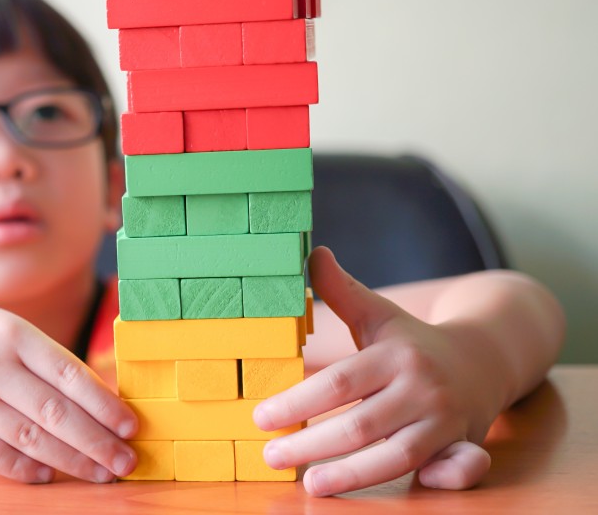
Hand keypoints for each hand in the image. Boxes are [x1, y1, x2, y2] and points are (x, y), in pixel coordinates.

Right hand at [0, 288, 137, 483]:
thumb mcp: (8, 329)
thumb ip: (48, 361)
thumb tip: (102, 402)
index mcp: (14, 334)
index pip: (70, 375)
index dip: (105, 405)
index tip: (131, 427)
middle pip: (55, 413)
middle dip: (96, 442)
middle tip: (126, 461)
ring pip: (29, 438)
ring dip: (70, 461)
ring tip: (99, 473)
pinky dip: (25, 469)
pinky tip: (49, 475)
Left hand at [253, 247, 498, 495]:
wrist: (482, 358)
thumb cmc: (411, 341)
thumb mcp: (377, 312)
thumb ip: (341, 290)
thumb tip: (313, 252)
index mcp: (394, 354)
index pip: (339, 383)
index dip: (298, 403)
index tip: (261, 418)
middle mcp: (422, 388)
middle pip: (360, 425)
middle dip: (311, 445)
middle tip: (271, 456)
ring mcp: (445, 421)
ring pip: (397, 456)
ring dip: (352, 475)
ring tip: (310, 485)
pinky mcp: (463, 446)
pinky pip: (456, 470)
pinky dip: (439, 481)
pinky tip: (399, 492)